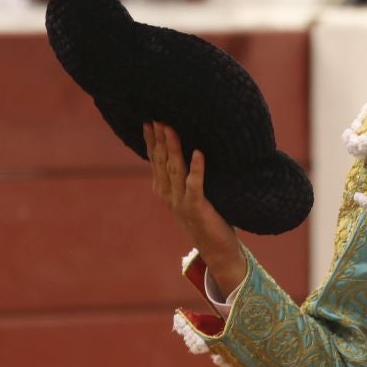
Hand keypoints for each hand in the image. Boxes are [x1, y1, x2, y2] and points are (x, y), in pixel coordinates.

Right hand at [145, 121, 246, 293]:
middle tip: (158, 117)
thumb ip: (186, 176)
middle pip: (161, 161)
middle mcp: (167, 195)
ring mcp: (180, 202)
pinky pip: (195, 185)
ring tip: (172, 129)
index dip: (152, 141)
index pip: (155, 160)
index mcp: (163, 190)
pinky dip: (197, 169)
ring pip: (174, 170)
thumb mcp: (190, 194)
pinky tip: (198, 153)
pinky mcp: (197, 208)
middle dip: (160, 139)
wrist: (217, 249)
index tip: (149, 120)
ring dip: (174, 148)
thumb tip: (193, 145)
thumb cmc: (207, 217)